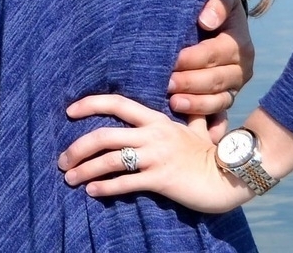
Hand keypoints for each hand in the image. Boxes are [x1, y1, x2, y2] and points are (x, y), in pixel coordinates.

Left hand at [59, 95, 250, 213]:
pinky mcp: (161, 179)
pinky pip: (126, 183)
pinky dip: (105, 188)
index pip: (117, 103)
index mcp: (156, 119)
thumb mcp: (195, 129)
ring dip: (85, 170)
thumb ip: (186, 114)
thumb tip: (183, 100)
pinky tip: (92, 192)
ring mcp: (156, 157)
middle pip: (103, 135)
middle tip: (62, 160)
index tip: (69, 111)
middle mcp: (152, 135)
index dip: (90, 104)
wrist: (230, 176)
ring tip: (70, 179)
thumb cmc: (211, 153)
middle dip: (77, 148)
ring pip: (109, 160)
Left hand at [168, 0, 253, 120]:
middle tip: (166, 84)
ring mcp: (233, 87)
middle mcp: (240, 68)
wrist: (216, 16)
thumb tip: (206, 20)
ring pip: (218, 100)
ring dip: (197, 104)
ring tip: (173, 103)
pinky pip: (219, 114)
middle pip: (216, 80)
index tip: (172, 60)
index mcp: (239, 44)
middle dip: (190, 83)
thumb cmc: (214, 3)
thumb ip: (217, 1)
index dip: (193, 58)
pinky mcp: (224, 99)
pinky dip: (209, 122)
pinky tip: (192, 125)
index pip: (216, 54)